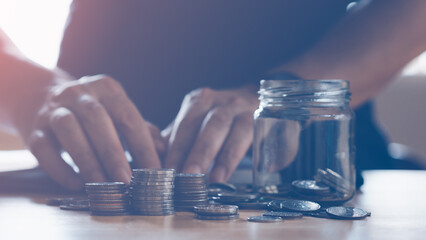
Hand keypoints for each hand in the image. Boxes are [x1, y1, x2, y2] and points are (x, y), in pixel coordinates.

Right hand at [20, 75, 162, 189]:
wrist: (37, 94)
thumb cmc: (89, 110)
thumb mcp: (116, 110)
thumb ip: (140, 128)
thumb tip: (163, 150)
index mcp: (106, 88)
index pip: (128, 117)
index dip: (143, 145)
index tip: (155, 172)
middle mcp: (79, 93)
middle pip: (97, 120)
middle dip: (113, 153)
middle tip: (126, 181)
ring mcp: (53, 109)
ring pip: (69, 130)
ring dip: (87, 160)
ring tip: (102, 185)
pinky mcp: (33, 128)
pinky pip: (43, 148)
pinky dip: (59, 168)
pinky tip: (75, 184)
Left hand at [163, 86, 258, 181]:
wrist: (253, 98)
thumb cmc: (217, 120)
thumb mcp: (195, 124)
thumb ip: (174, 140)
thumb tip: (153, 159)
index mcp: (201, 101)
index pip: (186, 124)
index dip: (176, 148)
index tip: (167, 171)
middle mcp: (224, 101)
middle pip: (212, 124)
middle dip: (200, 150)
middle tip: (189, 174)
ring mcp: (247, 108)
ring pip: (238, 128)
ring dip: (226, 154)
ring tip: (216, 178)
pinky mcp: (266, 119)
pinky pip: (267, 132)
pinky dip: (263, 150)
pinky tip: (255, 170)